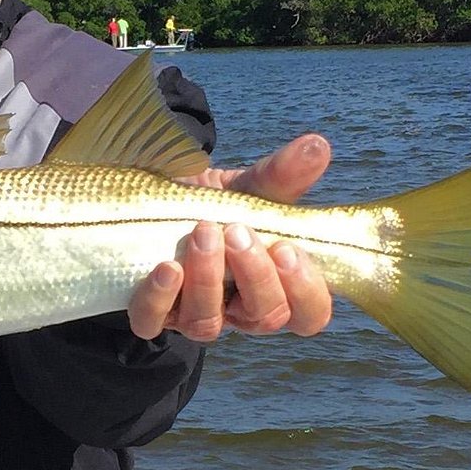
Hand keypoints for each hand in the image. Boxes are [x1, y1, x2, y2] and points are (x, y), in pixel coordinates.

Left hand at [128, 134, 333, 341]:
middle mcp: (240, 310)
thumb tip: (317, 145)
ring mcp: (195, 315)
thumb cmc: (218, 205)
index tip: (287, 249)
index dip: (305, 291)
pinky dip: (159, 298)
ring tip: (203, 233)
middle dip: (254, 275)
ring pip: (208, 324)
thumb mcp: (249, 187)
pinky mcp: (154, 312)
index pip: (310, 313)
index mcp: (277, 286)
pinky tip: (166, 267)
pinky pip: (153, 321)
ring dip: (207, 280)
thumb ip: (281, 176)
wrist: (157, 200)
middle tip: (238, 231)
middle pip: (264, 318)